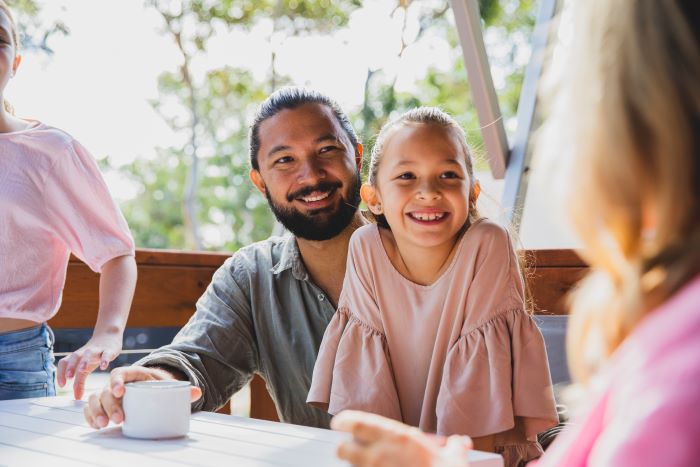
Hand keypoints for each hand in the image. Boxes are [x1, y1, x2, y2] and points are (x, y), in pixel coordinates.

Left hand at [57, 331, 123, 399]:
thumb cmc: (94, 356)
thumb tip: (76, 397)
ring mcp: (97, 350)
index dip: (60, 373)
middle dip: (71, 366)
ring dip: (84, 361)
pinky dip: (104, 359)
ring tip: (82, 369)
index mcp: (76, 358)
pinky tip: (104, 367)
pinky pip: (106, 354)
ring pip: (88, 353)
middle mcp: (84, 353)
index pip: (64, 362)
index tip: (62, 385)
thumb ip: (80, 383)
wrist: (108, 337)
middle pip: (75, 357)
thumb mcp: (86, 369)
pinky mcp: (108, 350)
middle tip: (68, 377)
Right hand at [84, 366, 201, 428]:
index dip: (117, 381)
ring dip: (96, 411)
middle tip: (119, 419)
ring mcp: (108, 394)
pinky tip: (96, 425)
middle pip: (106, 390)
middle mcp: (118, 383)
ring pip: (95, 398)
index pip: (120, 373)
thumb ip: (183, 389)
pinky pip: (91, 408)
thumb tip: (197, 392)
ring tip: (104, 424)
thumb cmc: (159, 386)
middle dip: (109, 405)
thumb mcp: (170, 385)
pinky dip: (90, 416)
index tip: (120, 392)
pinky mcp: (104, 405)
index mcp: (133, 374)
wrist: (154, 389)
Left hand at [331, 411, 471, 466]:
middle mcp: (381, 455)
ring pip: (351, 466)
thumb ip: (455, 447)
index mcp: (397, 438)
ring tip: (366, 464)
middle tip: (347, 449)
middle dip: (343, 449)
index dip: (345, 421)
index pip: (359, 423)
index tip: (340, 422)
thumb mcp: (454, 458)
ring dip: (355, 465)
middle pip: (343, 449)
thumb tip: (461, 443)